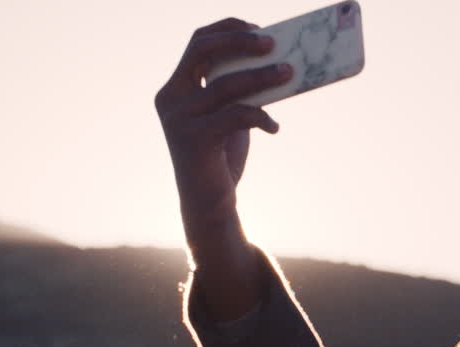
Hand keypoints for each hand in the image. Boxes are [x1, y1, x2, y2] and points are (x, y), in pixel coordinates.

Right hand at [154, 18, 289, 241]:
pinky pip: (235, 115)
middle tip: (274, 43)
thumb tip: (276, 62)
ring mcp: (178, 118)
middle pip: (203, 50)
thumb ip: (237, 91)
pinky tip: (274, 127)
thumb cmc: (221, 158)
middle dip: (240, 41)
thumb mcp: (227, 116)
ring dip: (263, 76)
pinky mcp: (193, 139)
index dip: (228, 29)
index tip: (259, 28)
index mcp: (175, 88)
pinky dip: (260, 116)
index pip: (197, 42)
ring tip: (290, 74)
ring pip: (226, 84)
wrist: (208, 206)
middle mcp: (170, 98)